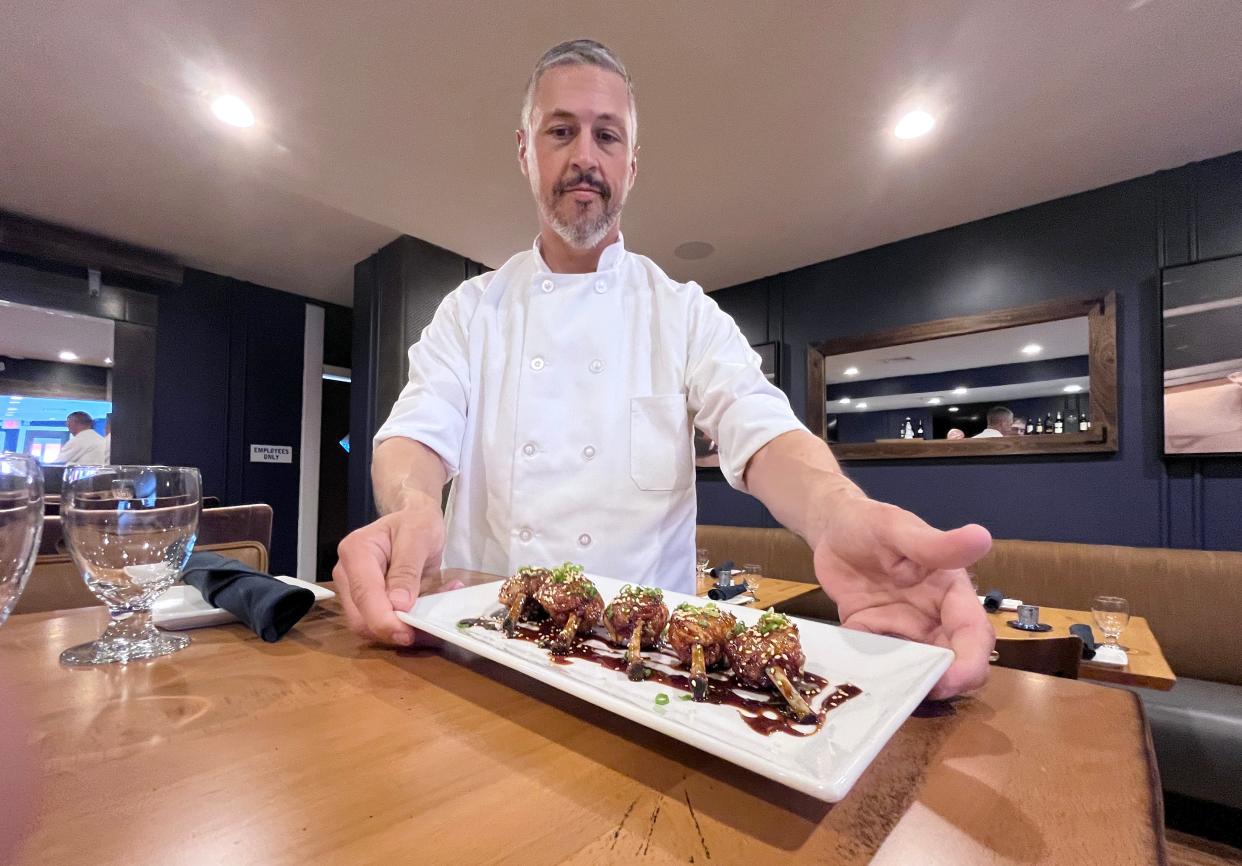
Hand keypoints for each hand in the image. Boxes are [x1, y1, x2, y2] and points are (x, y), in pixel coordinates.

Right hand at [332, 490, 444, 645]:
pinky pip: (382, 624)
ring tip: (432, 618)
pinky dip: (405, 625)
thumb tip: (398, 605)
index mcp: (356, 551)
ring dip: (401, 631)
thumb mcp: (418, 537)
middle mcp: (347, 574)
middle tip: (428, 631)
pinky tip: (427, 611)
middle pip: (360, 618)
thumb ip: (407, 570)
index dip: (383, 620)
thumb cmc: (416, 523)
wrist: (414, 520)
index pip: (364, 594)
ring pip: (370, 627)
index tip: (407, 634)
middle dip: (391, 631)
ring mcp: (354, 591)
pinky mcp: (367, 604)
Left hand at [811, 499, 993, 699]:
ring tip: (880, 690)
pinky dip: (870, 671)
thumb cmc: (870, 522)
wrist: (830, 527)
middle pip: (953, 662)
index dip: (969, 663)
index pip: (973, 634)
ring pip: (916, 669)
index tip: (950, 681)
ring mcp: (902, 629)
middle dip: (940, 684)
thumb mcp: (898, 529)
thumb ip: (936, 544)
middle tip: (911, 695)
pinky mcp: (872, 635)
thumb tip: (982, 537)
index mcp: (950, 592)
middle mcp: (932, 616)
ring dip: (904, 683)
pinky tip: (851, 672)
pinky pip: (876, 663)